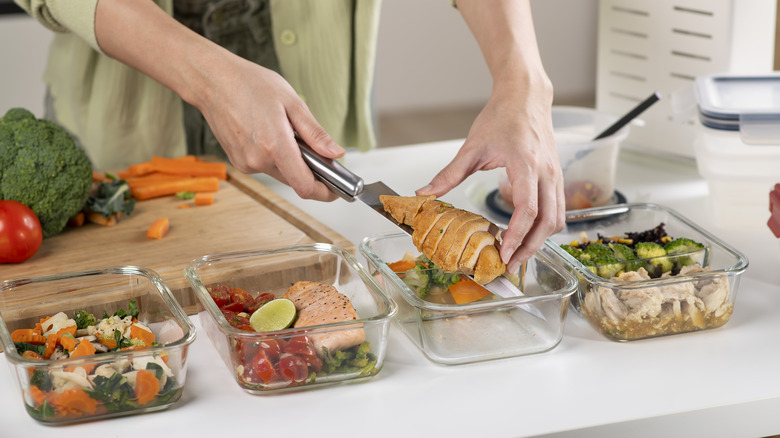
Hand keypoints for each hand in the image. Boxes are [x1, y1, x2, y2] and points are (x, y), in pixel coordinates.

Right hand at [197, 55, 343, 201]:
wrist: (213, 81)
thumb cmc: (250, 84)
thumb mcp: (292, 103)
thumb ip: (315, 133)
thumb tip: (336, 154)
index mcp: (274, 146)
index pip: (305, 186)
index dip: (325, 192)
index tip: (337, 190)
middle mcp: (257, 160)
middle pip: (295, 180)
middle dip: (311, 171)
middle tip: (317, 150)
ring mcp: (245, 163)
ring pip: (281, 174)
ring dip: (292, 162)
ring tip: (287, 132)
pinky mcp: (238, 162)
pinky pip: (266, 167)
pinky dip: (275, 157)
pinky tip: (270, 135)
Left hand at [416, 81, 564, 272]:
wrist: (526, 96)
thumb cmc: (502, 116)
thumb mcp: (472, 146)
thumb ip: (449, 174)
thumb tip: (425, 193)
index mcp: (526, 164)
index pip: (527, 209)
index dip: (517, 235)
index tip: (504, 252)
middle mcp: (546, 172)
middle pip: (548, 221)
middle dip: (530, 248)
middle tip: (511, 265)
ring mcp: (556, 175)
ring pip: (557, 218)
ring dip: (541, 240)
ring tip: (518, 254)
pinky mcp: (557, 177)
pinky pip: (558, 209)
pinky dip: (545, 227)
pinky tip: (527, 235)